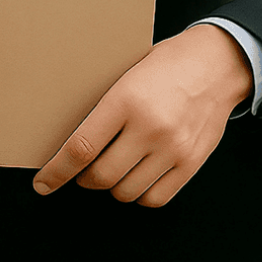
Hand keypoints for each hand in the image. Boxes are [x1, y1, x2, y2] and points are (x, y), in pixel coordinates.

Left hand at [32, 24, 252, 206]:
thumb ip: (106, 105)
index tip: (44, 183)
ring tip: (115, 167)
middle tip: (84, 169)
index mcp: (127, 99)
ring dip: (113, 186)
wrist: (218, 62)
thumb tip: (71, 138)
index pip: (82, 148)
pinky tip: (138, 176)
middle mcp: (150, 127)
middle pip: (101, 177)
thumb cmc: (169, 63)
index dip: (57, 171)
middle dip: (84, 178)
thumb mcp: (129, 71)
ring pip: (126, 192)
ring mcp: (173, 148)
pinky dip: (140, 194)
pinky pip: (155, 198)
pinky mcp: (191, 163)